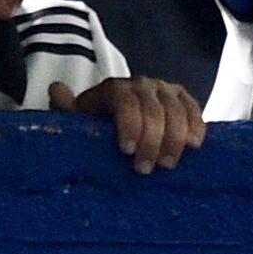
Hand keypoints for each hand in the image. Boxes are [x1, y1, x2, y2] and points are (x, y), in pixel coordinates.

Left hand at [52, 76, 204, 172]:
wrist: (121, 126)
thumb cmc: (97, 129)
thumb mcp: (78, 122)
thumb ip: (66, 110)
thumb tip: (56, 89)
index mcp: (113, 89)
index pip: (124, 100)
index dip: (129, 124)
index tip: (127, 151)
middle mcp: (141, 84)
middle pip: (152, 108)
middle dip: (152, 140)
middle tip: (146, 169)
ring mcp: (164, 90)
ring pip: (176, 109)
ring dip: (174, 138)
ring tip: (168, 165)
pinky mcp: (183, 99)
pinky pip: (193, 108)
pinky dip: (196, 126)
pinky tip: (194, 145)